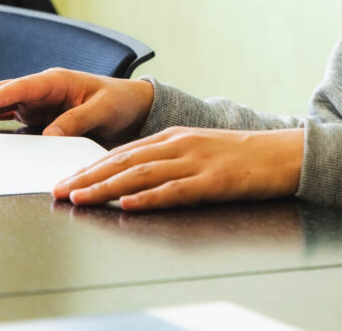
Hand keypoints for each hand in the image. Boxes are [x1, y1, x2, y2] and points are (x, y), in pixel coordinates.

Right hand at [0, 68, 155, 141]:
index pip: (16, 87)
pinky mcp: (34, 115)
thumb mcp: (102, 111)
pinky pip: (4, 118)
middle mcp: (38, 88)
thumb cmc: (118, 103)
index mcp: (53, 81)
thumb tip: (49, 136)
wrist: (130, 106)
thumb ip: (75, 121)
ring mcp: (34, 101)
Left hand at [51, 126, 304, 211]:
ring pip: (142, 174)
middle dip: (87, 177)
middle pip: (123, 161)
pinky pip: (177, 190)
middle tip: (58, 191)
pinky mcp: (214, 181)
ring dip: (107, 188)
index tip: (63, 180)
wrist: (284, 153)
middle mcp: (179, 144)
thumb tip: (130, 180)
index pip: (121, 152)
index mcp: (172, 136)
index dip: (89, 166)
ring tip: (81, 198)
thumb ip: (166, 160)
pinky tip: (130, 206)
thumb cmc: (240, 157)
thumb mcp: (197, 149)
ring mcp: (196, 161)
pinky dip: (150, 198)